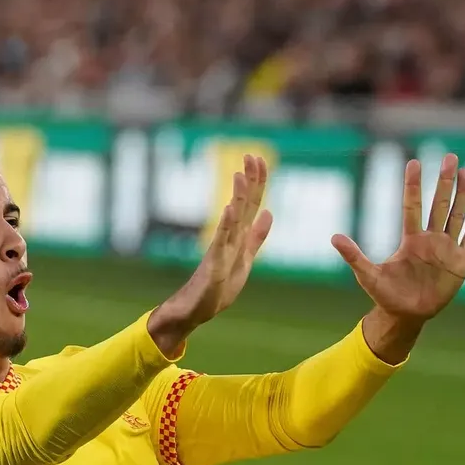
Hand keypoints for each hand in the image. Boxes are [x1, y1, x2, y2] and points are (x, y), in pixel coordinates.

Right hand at [148, 154, 272, 357]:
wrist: (195, 310)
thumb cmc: (217, 287)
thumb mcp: (245, 259)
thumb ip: (256, 237)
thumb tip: (269, 212)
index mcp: (239, 236)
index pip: (251, 204)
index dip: (257, 182)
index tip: (259, 158)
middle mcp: (229, 238)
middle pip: (242, 205)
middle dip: (249, 180)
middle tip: (250, 154)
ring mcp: (220, 249)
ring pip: (232, 219)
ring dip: (237, 197)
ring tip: (240, 176)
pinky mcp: (214, 264)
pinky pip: (221, 242)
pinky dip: (226, 225)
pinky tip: (230, 209)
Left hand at [331, 154, 464, 363]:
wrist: (407, 315)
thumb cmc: (386, 295)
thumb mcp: (368, 275)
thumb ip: (354, 256)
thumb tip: (334, 237)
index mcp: (410, 239)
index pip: (412, 206)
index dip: (413, 186)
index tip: (413, 162)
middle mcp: (430, 239)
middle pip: (438, 204)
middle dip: (444, 181)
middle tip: (449, 157)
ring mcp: (446, 248)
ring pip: (456, 215)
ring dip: (462, 194)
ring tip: (464, 172)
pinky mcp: (460, 261)